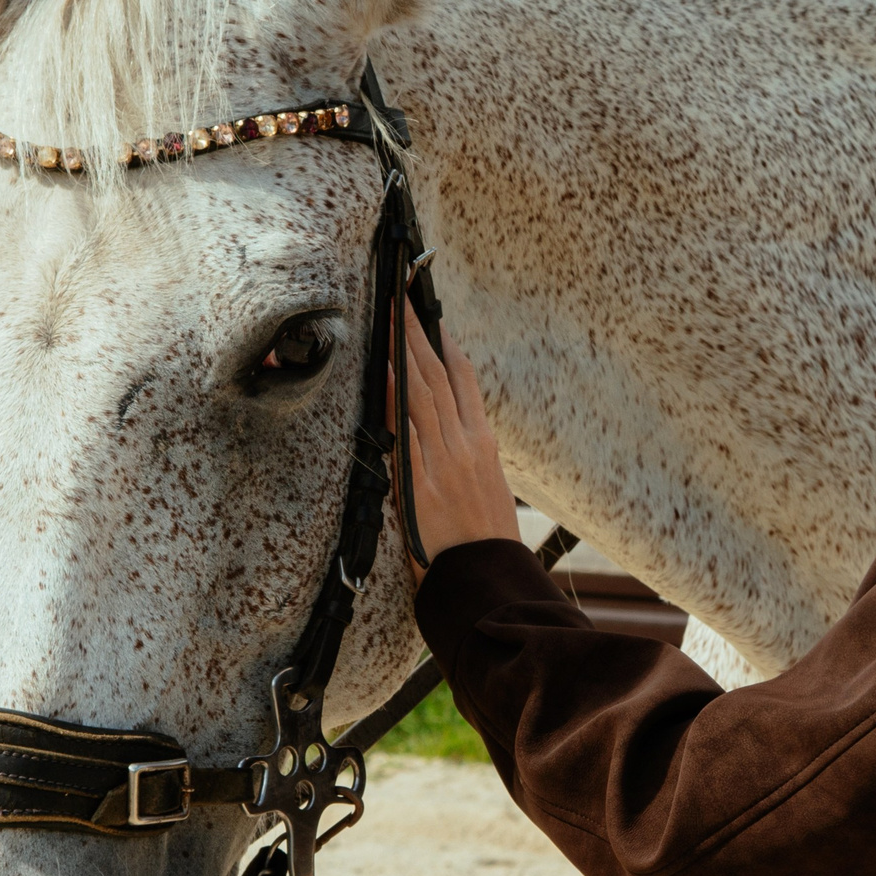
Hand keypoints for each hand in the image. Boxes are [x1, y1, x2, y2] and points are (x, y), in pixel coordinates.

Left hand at [396, 315, 521, 578]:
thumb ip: (467, 455)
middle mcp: (465, 444)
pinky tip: (388, 372)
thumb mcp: (487, 487)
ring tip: (389, 318)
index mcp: (483, 443)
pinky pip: (408, 432)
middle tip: (401, 297)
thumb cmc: (485, 540)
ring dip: (405, 351)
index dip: (447, 344)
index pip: (465, 379)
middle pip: (439, 374)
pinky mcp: (421, 483)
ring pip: (423, 392)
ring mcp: (442, 461)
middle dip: (419, 332)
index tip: (431, 315)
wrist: (485, 579)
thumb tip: (451, 432)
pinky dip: (399, 399)